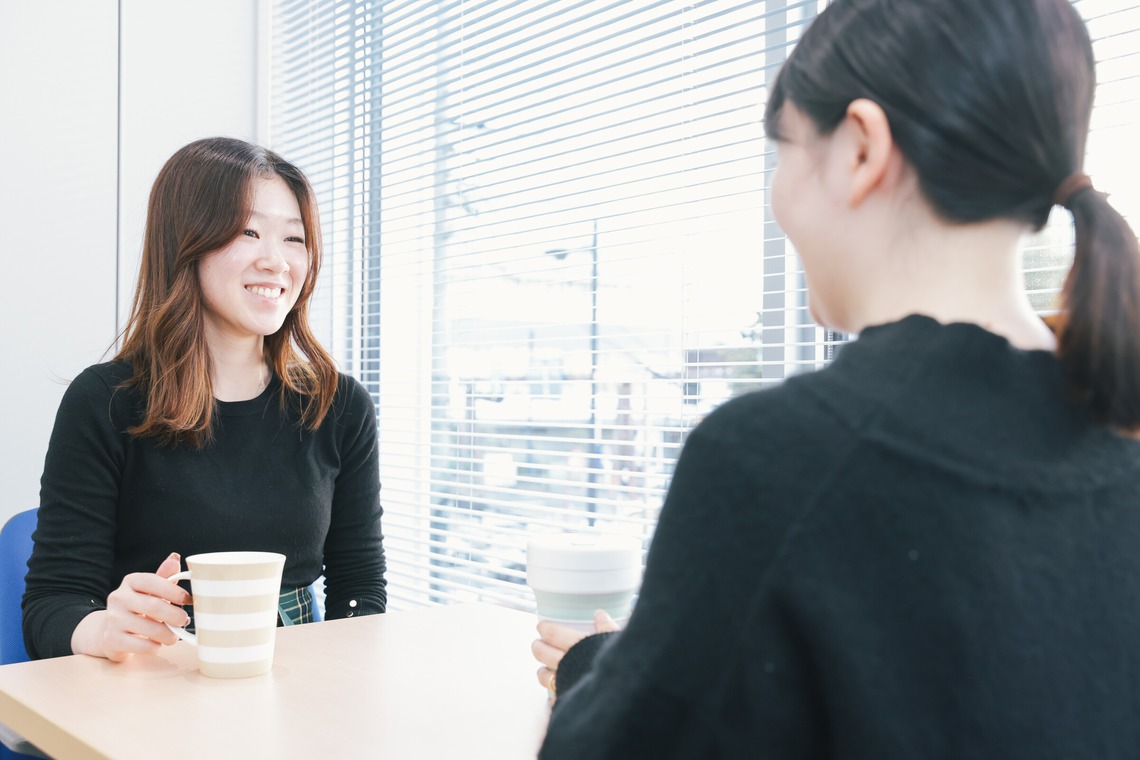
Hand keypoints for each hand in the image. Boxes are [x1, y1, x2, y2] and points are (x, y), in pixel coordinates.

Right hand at [70, 552, 191, 660]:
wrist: (109, 631)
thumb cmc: (138, 607)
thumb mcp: (150, 591)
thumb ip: (164, 577)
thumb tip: (175, 558)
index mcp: (131, 581)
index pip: (153, 581)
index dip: (174, 591)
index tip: (188, 600)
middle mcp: (118, 598)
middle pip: (153, 606)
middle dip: (175, 616)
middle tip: (184, 621)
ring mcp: (113, 619)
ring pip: (150, 629)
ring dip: (168, 635)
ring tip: (173, 635)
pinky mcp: (111, 640)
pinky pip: (141, 645)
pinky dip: (155, 646)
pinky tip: (157, 643)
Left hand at [531, 609, 619, 696]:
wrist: (618, 696)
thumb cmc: (619, 667)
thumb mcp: (617, 642)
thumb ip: (608, 629)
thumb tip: (600, 614)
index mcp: (577, 645)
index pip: (553, 633)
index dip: (545, 628)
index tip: (542, 626)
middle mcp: (566, 663)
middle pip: (542, 652)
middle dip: (538, 646)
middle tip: (539, 643)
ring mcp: (563, 682)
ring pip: (543, 675)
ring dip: (543, 671)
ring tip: (545, 668)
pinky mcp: (566, 699)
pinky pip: (553, 696)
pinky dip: (553, 693)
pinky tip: (557, 691)